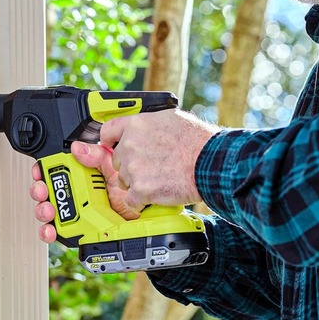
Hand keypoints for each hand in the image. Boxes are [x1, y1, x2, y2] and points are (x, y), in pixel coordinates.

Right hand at [29, 141, 139, 242]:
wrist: (144, 208)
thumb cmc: (130, 187)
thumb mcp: (113, 165)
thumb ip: (96, 154)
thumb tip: (78, 148)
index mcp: (80, 175)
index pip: (53, 171)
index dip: (41, 172)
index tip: (39, 173)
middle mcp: (75, 193)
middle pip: (46, 192)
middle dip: (38, 192)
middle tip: (42, 192)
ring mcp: (76, 211)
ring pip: (49, 212)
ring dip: (42, 211)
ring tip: (48, 210)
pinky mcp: (79, 229)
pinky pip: (59, 232)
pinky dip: (49, 232)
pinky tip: (51, 230)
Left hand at [101, 109, 217, 213]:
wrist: (210, 162)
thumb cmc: (198, 140)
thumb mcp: (171, 118)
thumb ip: (150, 124)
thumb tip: (145, 129)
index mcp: (136, 125)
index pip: (108, 132)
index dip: (109, 141)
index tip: (112, 146)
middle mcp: (130, 145)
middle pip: (117, 161)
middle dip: (131, 165)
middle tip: (152, 167)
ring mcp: (133, 169)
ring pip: (124, 181)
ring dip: (137, 183)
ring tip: (159, 179)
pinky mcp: (140, 190)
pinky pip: (132, 200)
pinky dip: (142, 200)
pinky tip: (155, 194)